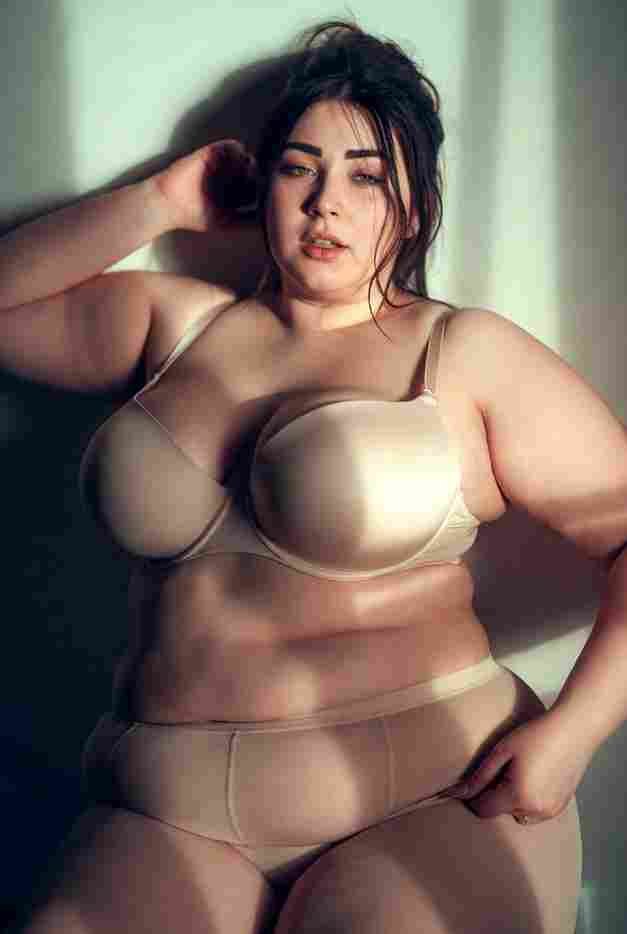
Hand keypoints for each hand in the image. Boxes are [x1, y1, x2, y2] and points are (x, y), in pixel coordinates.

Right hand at [153, 139, 258, 232]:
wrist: (169, 203)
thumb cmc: (193, 216)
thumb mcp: (225, 222)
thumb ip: (245, 220)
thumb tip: (267, 223)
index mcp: (231, 194)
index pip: (253, 189)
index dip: (264, 189)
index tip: (272, 192)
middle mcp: (227, 179)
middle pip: (251, 171)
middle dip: (260, 174)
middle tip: (267, 179)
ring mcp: (220, 165)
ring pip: (244, 158)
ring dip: (251, 161)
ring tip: (253, 169)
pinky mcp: (210, 154)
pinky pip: (229, 146)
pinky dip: (238, 149)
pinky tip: (242, 159)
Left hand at [450, 710, 591, 823]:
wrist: (574, 730)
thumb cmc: (536, 735)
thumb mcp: (502, 751)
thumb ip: (479, 777)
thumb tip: (454, 794)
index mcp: (519, 796)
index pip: (484, 810)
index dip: (473, 797)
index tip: (473, 780)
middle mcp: (536, 811)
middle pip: (501, 812)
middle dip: (495, 795)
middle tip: (503, 768)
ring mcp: (551, 811)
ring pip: (518, 814)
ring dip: (513, 800)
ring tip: (520, 771)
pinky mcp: (561, 807)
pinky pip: (535, 812)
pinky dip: (529, 800)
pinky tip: (535, 775)